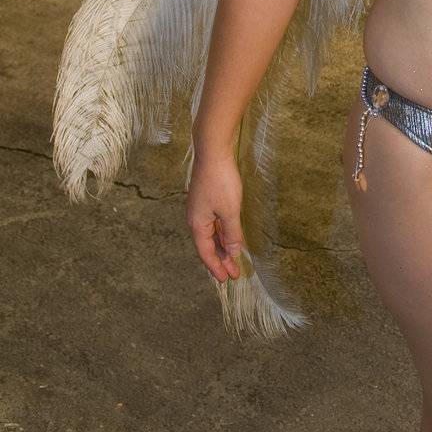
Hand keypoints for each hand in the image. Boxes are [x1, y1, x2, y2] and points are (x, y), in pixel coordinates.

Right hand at [186, 147, 246, 282]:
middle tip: (234, 274)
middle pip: (209, 246)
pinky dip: (223, 234)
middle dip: (222, 260)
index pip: (206, 252)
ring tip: (234, 260)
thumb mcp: (230, 210)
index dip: (216, 267)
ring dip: (224, 247)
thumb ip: (232, 233)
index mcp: (197, 224)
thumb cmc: (220, 181)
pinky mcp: (208, 200)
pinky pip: (215, 224)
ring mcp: (201, 209)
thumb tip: (234, 252)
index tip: (226, 279)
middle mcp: (196, 219)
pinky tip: (232, 238)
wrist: (213, 152)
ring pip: (212, 235)